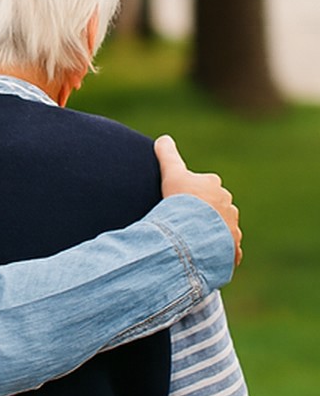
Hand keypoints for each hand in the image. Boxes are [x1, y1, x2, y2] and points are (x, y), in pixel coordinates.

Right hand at [155, 135, 241, 266]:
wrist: (192, 231)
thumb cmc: (181, 200)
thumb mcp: (171, 174)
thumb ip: (167, 155)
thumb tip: (162, 138)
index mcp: (215, 187)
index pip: (207, 187)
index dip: (193, 194)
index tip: (182, 202)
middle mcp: (228, 205)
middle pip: (216, 209)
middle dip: (205, 214)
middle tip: (185, 223)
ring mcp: (232, 227)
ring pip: (222, 230)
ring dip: (212, 235)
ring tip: (193, 242)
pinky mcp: (232, 247)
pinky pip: (227, 251)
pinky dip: (219, 254)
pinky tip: (206, 257)